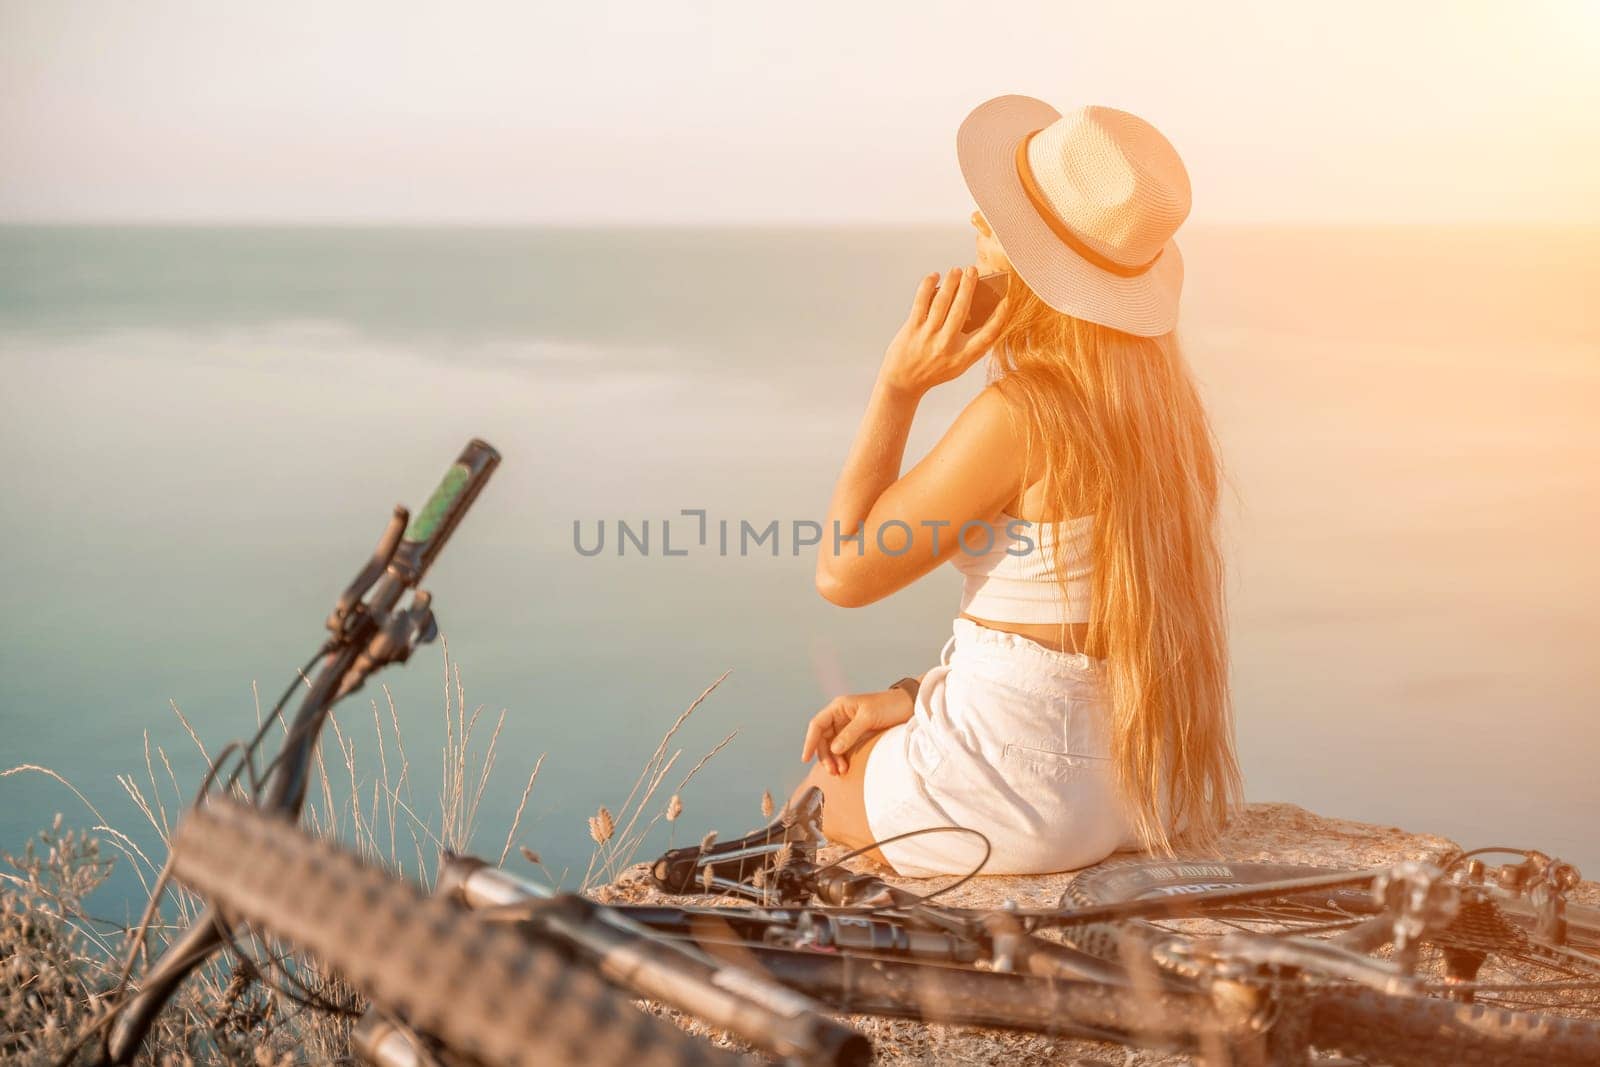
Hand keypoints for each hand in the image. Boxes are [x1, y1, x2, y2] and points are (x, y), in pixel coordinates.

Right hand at [800, 687, 915, 776]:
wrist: (909, 706)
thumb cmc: (889, 706)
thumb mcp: (868, 718)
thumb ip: (850, 733)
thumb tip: (834, 749)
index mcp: (839, 707)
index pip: (817, 724)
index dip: (810, 741)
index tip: (806, 758)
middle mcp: (840, 716)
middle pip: (823, 738)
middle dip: (825, 755)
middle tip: (833, 771)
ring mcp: (848, 726)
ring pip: (832, 745)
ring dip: (833, 759)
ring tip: (840, 772)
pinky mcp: (858, 735)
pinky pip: (843, 748)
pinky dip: (842, 758)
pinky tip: (845, 767)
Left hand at [879, 266, 1009, 398]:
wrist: (902, 383)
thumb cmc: (933, 371)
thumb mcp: (957, 365)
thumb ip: (971, 346)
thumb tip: (981, 314)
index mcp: (962, 357)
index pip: (988, 335)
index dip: (999, 317)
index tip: (1006, 301)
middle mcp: (946, 346)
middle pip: (962, 310)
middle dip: (969, 286)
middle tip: (974, 270)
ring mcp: (928, 337)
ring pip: (942, 302)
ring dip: (951, 282)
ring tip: (957, 270)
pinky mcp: (911, 329)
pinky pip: (921, 302)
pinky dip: (928, 286)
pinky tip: (934, 276)